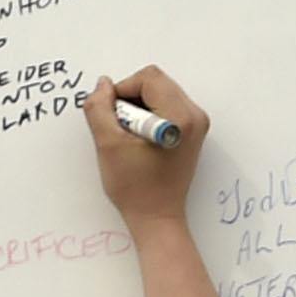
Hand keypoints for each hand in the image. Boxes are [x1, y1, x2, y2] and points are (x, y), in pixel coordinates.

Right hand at [84, 67, 209, 223]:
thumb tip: (103, 85)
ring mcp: (196, 123)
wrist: (157, 218)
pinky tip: (140, 140)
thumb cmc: (136, 189)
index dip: (122, 91)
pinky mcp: (191, 131)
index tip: (113, 117)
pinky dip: (148, 116)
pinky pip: (166, 106)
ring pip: (160, 93)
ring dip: (139, 108)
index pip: (147, 78)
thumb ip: (99, 109)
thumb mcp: (108, 145)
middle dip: (131, 100)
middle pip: (155, 82)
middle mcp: (194, 116)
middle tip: (122, 130)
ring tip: (131, 138)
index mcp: (181, 117)